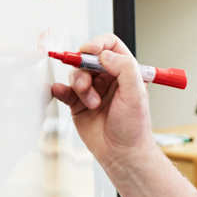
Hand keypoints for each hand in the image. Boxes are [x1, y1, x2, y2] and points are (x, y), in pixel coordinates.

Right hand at [51, 33, 155, 173]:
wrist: (121, 153)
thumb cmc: (134, 127)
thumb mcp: (136, 94)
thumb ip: (125, 69)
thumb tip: (105, 54)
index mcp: (126, 72)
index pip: (111, 46)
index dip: (99, 44)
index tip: (90, 50)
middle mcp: (109, 78)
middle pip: (88, 58)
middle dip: (85, 69)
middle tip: (86, 83)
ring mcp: (93, 90)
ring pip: (76, 74)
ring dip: (80, 85)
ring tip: (91, 103)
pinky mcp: (78, 103)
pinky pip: (64, 90)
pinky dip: (60, 89)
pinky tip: (60, 92)